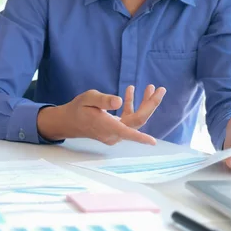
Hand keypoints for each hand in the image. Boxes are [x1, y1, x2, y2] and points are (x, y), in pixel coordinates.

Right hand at [37, 85, 165, 145]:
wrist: (69, 121)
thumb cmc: (77, 109)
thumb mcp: (88, 98)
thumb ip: (103, 100)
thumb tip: (119, 101)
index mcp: (106, 126)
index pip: (126, 132)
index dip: (140, 138)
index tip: (153, 142)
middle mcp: (113, 133)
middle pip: (137, 121)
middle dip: (150, 105)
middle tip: (160, 89)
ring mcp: (115, 133)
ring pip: (135, 120)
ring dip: (144, 104)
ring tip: (151, 87)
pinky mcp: (116, 130)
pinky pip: (129, 119)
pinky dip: (132, 105)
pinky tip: (130, 91)